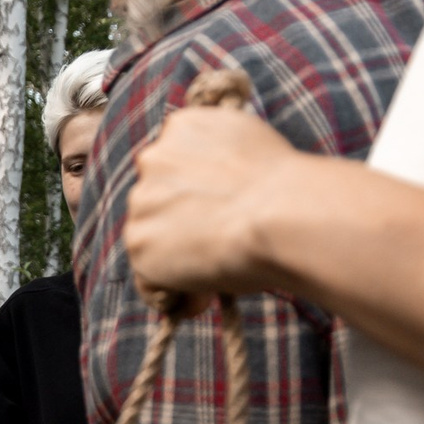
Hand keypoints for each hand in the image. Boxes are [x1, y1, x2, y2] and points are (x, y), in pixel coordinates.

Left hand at [122, 105, 304, 299]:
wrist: (281, 213)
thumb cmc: (285, 189)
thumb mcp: (252, 153)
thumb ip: (224, 165)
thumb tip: (223, 194)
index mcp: (184, 127)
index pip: (173, 167)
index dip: (195, 198)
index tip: (220, 216)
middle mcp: (154, 157)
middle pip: (156, 202)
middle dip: (182, 227)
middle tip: (220, 248)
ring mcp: (141, 200)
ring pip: (150, 239)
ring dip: (176, 260)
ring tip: (217, 274)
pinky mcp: (139, 241)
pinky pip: (148, 279)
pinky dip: (171, 292)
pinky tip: (202, 296)